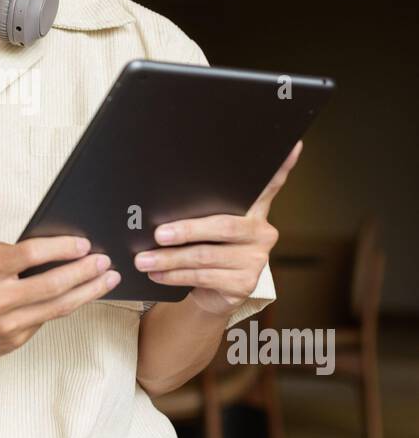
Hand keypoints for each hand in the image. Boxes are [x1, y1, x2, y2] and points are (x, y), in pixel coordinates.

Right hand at [0, 236, 120, 359]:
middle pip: (52, 285)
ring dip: (87, 292)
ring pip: (57, 308)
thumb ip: (13, 255)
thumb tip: (58, 250)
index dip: (62, 248)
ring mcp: (6, 326)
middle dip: (85, 272)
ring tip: (106, 280)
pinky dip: (64, 306)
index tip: (84, 244)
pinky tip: (80, 295)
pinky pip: (45, 320)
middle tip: (105, 262)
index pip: (31, 255)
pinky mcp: (14, 342)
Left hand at [133, 140, 302, 313]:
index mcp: (253, 210)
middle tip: (159, 234)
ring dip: (170, 258)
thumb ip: (200, 211)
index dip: (282, 166)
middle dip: (186, 230)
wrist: (212, 293)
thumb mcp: (206, 228)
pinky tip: (158, 274)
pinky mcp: (245, 283)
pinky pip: (204, 276)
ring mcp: (256, 259)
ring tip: (145, 259)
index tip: (292, 144)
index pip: (270, 185)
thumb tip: (161, 207)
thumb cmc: (207, 250)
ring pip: (206, 255)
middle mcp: (261, 232)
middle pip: (223, 226)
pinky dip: (176, 275)